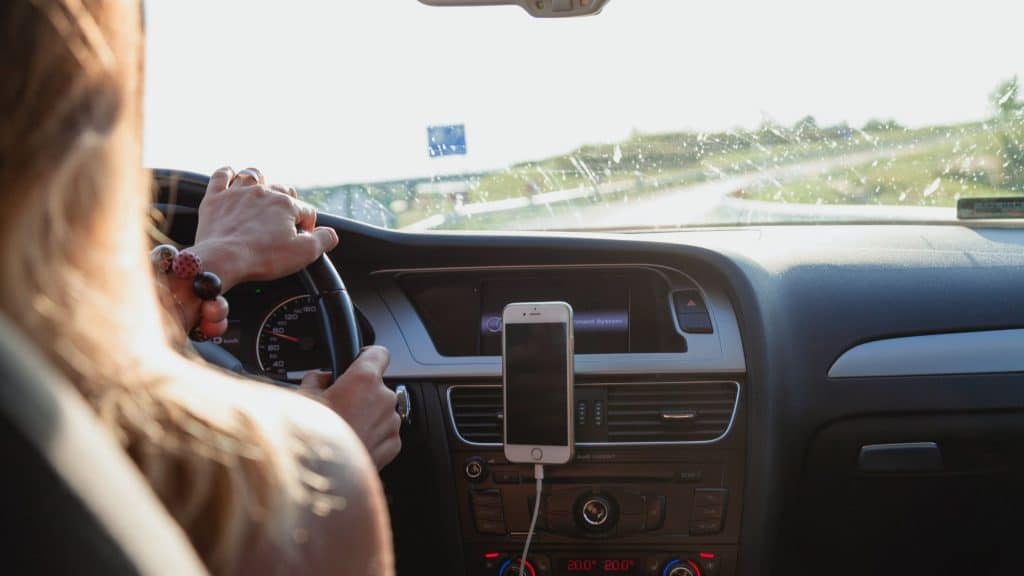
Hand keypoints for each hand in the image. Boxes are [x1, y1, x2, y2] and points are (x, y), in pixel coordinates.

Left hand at [191, 167, 338, 291]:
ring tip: (262, 192)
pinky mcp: (215, 198)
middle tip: (283, 222)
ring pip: (253, 175)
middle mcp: (263, 192)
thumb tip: (331, 234)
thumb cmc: (262, 257)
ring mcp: (237, 193)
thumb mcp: (304, 254)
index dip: (307, 226)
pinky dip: (227, 174)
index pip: (306, 210)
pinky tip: (231, 177)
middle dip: (287, 203)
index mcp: (286, 205)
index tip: (301, 239)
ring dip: (261, 181)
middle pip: (282, 190)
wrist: (222, 260)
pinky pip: (221, 175)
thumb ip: (324, 240)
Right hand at [300, 346, 401, 469]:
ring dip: (366, 415)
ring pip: (381, 410)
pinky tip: (351, 442)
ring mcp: (391, 422)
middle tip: (338, 406)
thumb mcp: (303, 398)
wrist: (322, 478)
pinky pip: (384, 432)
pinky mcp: (393, 445)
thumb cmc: (312, 438)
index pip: (378, 353)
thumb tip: (320, 377)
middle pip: (376, 386)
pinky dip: (372, 435)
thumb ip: (316, 379)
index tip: (359, 360)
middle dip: (360, 393)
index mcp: (364, 379)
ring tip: (342, 428)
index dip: (367, 355)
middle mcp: (384, 398)